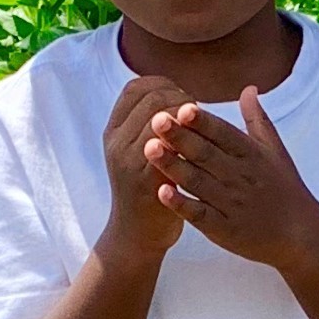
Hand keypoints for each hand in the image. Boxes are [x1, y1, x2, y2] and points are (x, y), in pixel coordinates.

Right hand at [101, 75, 197, 253]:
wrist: (137, 234)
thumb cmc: (146, 186)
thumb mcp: (135, 150)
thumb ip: (147, 123)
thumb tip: (173, 92)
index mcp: (114, 131)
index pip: (136, 88)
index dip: (163, 85)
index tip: (183, 95)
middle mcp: (117, 143)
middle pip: (152, 99)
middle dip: (181, 99)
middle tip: (197, 112)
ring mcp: (130, 162)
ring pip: (161, 121)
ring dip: (188, 118)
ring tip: (201, 126)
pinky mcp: (148, 181)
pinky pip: (170, 150)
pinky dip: (189, 141)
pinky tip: (205, 145)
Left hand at [143, 86, 318, 268]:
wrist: (300, 234)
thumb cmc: (284, 188)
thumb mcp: (276, 151)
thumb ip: (257, 119)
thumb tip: (249, 88)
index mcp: (251, 155)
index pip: (224, 133)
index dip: (204, 122)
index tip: (183, 107)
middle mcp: (240, 177)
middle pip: (206, 154)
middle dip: (180, 137)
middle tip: (156, 119)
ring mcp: (231, 203)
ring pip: (197, 181)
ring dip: (173, 165)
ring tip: (149, 148)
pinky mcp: (224, 229)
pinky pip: (199, 214)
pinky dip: (181, 204)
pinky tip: (161, 192)